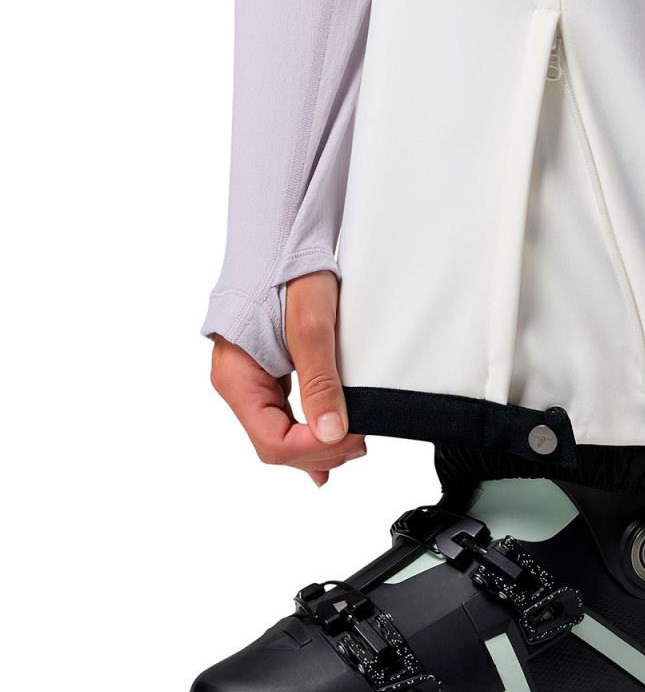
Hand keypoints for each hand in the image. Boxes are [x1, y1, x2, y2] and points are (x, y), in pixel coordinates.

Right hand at [209, 271, 366, 485]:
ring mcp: (251, 379)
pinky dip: (308, 430)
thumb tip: (332, 431)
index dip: (314, 449)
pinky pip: (284, 413)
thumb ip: (319, 382)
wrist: (280, 239)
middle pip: (275, 443)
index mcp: (238, 378)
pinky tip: (328, 439)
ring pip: (280, 432)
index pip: (272, 441)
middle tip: (360, 444)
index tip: (351, 439)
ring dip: (316, 445)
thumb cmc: (287, 273)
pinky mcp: (267, 370)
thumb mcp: (310, 326)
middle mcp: (239, 384)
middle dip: (319, 451)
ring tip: (353, 447)